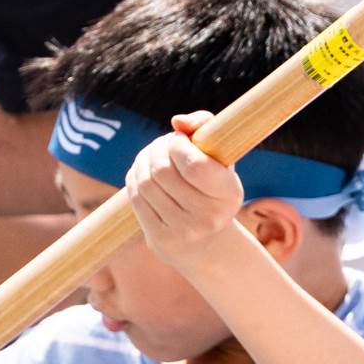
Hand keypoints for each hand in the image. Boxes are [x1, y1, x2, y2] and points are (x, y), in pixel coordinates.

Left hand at [124, 114, 249, 273]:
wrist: (207, 241)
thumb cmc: (211, 185)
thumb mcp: (218, 155)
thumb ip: (204, 125)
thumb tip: (177, 121)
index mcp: (229, 193)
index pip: (193, 165)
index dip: (177, 146)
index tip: (178, 141)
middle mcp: (210, 217)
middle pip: (162, 171)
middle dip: (155, 150)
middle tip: (160, 146)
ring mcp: (184, 232)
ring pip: (145, 183)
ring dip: (142, 162)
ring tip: (149, 157)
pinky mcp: (162, 240)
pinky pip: (137, 200)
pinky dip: (134, 180)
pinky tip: (142, 175)